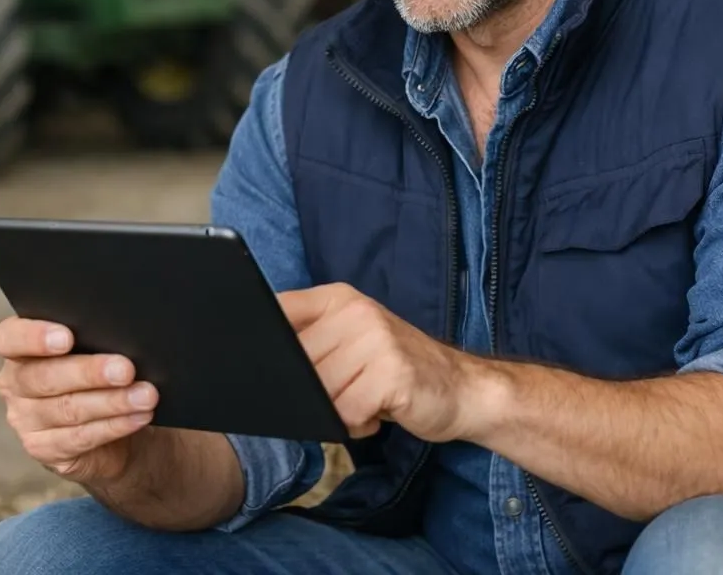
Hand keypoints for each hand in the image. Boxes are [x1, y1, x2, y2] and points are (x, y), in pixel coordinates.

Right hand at [0, 316, 158, 483]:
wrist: (110, 429)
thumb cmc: (99, 375)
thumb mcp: (93, 350)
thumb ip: (94, 339)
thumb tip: (123, 334)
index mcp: (18, 349)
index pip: (10, 338)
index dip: (34, 337)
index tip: (66, 337)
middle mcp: (14, 384)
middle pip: (44, 377)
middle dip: (89, 372)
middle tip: (126, 369)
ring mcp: (25, 420)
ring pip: (68, 409)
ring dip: (112, 402)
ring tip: (146, 395)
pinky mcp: (44, 450)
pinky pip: (80, 438)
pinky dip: (115, 425)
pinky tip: (138, 416)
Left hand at [280, 283, 480, 442]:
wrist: (463, 389)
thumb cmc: (395, 370)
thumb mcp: (350, 341)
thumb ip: (310, 342)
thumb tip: (258, 362)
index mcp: (338, 298)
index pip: (278, 311)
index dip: (265, 345)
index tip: (266, 367)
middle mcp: (356, 311)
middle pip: (296, 364)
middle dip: (310, 393)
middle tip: (343, 394)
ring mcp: (376, 339)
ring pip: (319, 392)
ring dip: (335, 412)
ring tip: (363, 402)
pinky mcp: (392, 372)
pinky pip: (346, 412)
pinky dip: (356, 425)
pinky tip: (378, 413)